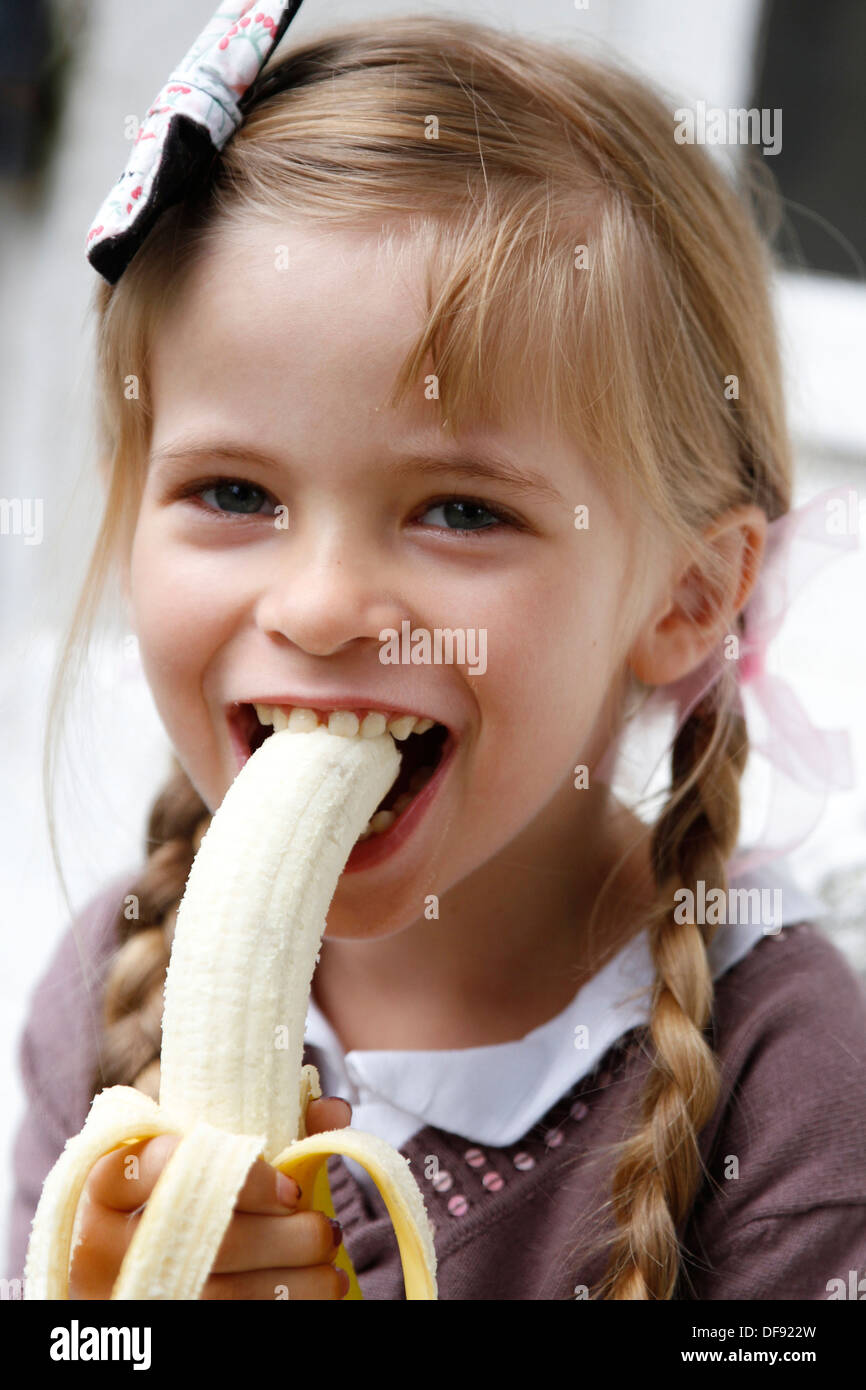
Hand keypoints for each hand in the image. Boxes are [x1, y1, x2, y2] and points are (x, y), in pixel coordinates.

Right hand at [68, 1095, 353, 1298]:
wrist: (134, 1261)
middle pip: (209, 1237)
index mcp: (109, 1183)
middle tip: (326, 1228)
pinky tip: (314, 1292)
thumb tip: (332, 1110)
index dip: (242, 1177)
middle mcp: (104, 1244)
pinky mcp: (154, 1326)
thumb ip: (269, 1127)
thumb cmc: (181, 1194)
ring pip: (222, 1293)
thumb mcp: (207, 1154)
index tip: (290, 1188)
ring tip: (330, 1262)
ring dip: (293, 1278)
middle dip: (284, 1236)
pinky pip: (230, 1321)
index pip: (168, 1164)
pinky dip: (282, 1306)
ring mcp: (126, 1293)